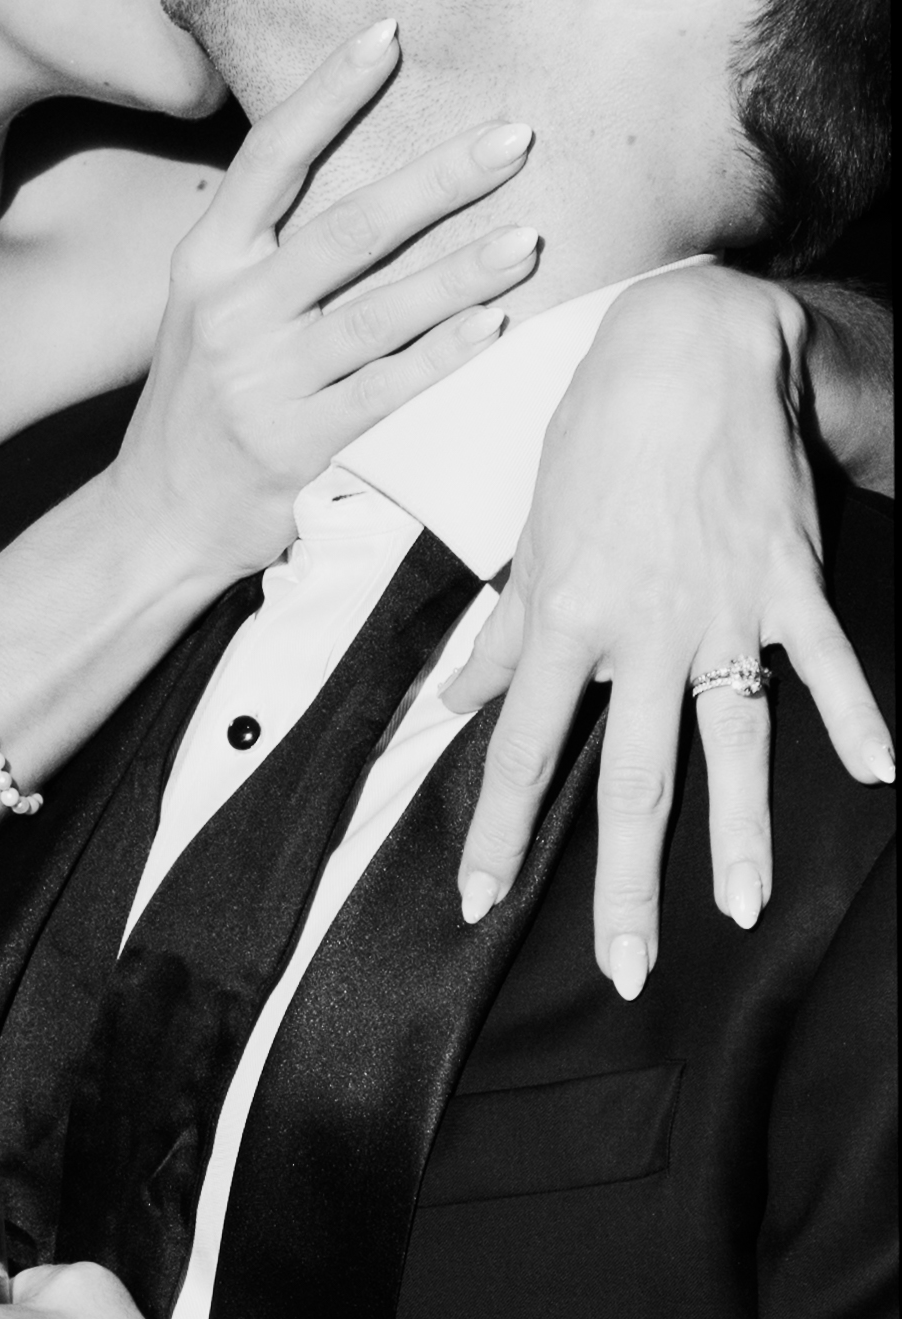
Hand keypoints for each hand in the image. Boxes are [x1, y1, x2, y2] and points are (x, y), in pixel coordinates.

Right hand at [113, 17, 538, 584]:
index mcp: (206, 262)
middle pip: (348, 229)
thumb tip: (355, 159)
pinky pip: (384, 392)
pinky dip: (441, 357)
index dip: (329, 92)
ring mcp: (265, 383)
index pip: (272, 157)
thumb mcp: (206, 307)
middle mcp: (232, 313)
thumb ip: (264, 244)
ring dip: (461, 272)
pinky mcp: (298, 447)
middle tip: (513, 136)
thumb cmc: (202, 400)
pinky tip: (496, 326)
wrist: (158, 518)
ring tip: (530, 237)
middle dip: (437, 180)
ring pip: (378, 313)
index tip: (390, 32)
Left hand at [443, 264, 894, 994]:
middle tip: (626, 967)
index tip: (479, 900)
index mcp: (563, 617)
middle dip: (627, 881)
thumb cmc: (596, 442)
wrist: (690, 351)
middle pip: (632, 777)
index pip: (520, 746)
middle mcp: (640, 628)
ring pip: (729, 742)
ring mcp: (720, 610)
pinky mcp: (787, 584)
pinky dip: (855, 718)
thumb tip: (458, 703)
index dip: (499, 830)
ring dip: (739, 833)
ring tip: (742, 911)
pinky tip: (879, 777)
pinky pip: (823, 663)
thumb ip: (501, 632)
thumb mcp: (531, 535)